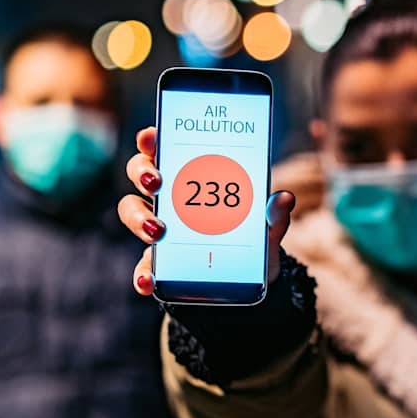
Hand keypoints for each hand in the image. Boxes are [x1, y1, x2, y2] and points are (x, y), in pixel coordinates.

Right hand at [118, 126, 294, 295]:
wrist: (246, 281)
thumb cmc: (250, 239)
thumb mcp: (266, 226)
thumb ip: (273, 214)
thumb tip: (284, 199)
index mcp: (191, 178)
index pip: (164, 149)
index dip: (151, 140)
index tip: (151, 136)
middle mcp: (169, 198)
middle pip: (140, 173)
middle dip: (142, 173)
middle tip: (157, 182)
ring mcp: (159, 229)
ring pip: (132, 212)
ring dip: (138, 218)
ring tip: (157, 231)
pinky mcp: (159, 263)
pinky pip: (143, 267)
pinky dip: (142, 274)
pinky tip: (149, 281)